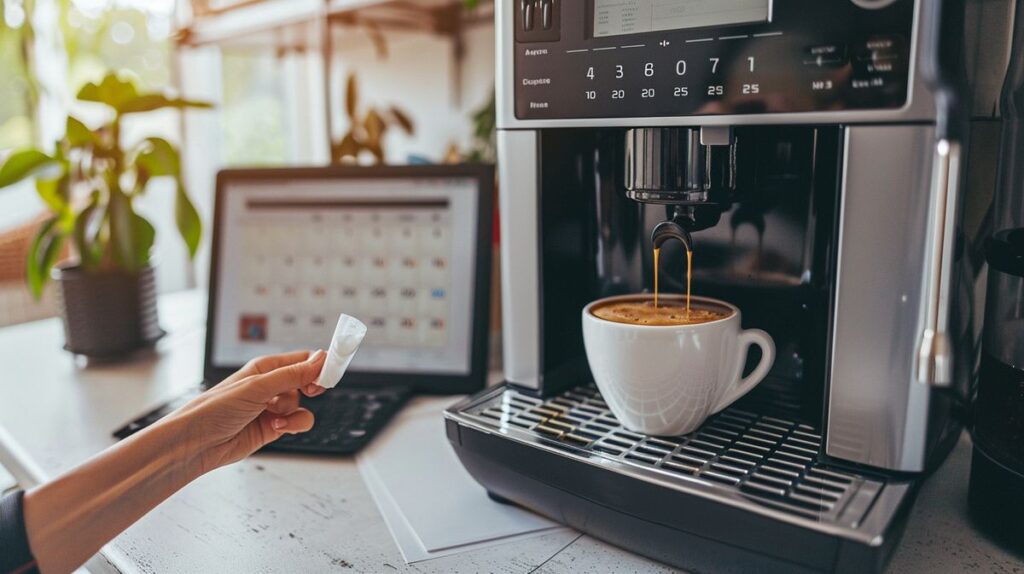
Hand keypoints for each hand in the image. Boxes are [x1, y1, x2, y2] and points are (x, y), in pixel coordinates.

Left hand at [167, 350, 327, 473]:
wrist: (197, 442)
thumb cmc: (216, 407)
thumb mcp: (258, 386)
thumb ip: (293, 374)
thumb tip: (321, 358)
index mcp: (265, 367)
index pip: (302, 359)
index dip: (319, 364)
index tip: (334, 370)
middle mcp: (270, 385)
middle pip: (307, 381)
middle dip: (312, 388)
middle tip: (313, 392)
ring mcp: (272, 407)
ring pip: (303, 405)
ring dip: (295, 412)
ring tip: (276, 416)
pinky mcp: (272, 427)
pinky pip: (296, 423)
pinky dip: (292, 426)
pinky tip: (276, 428)